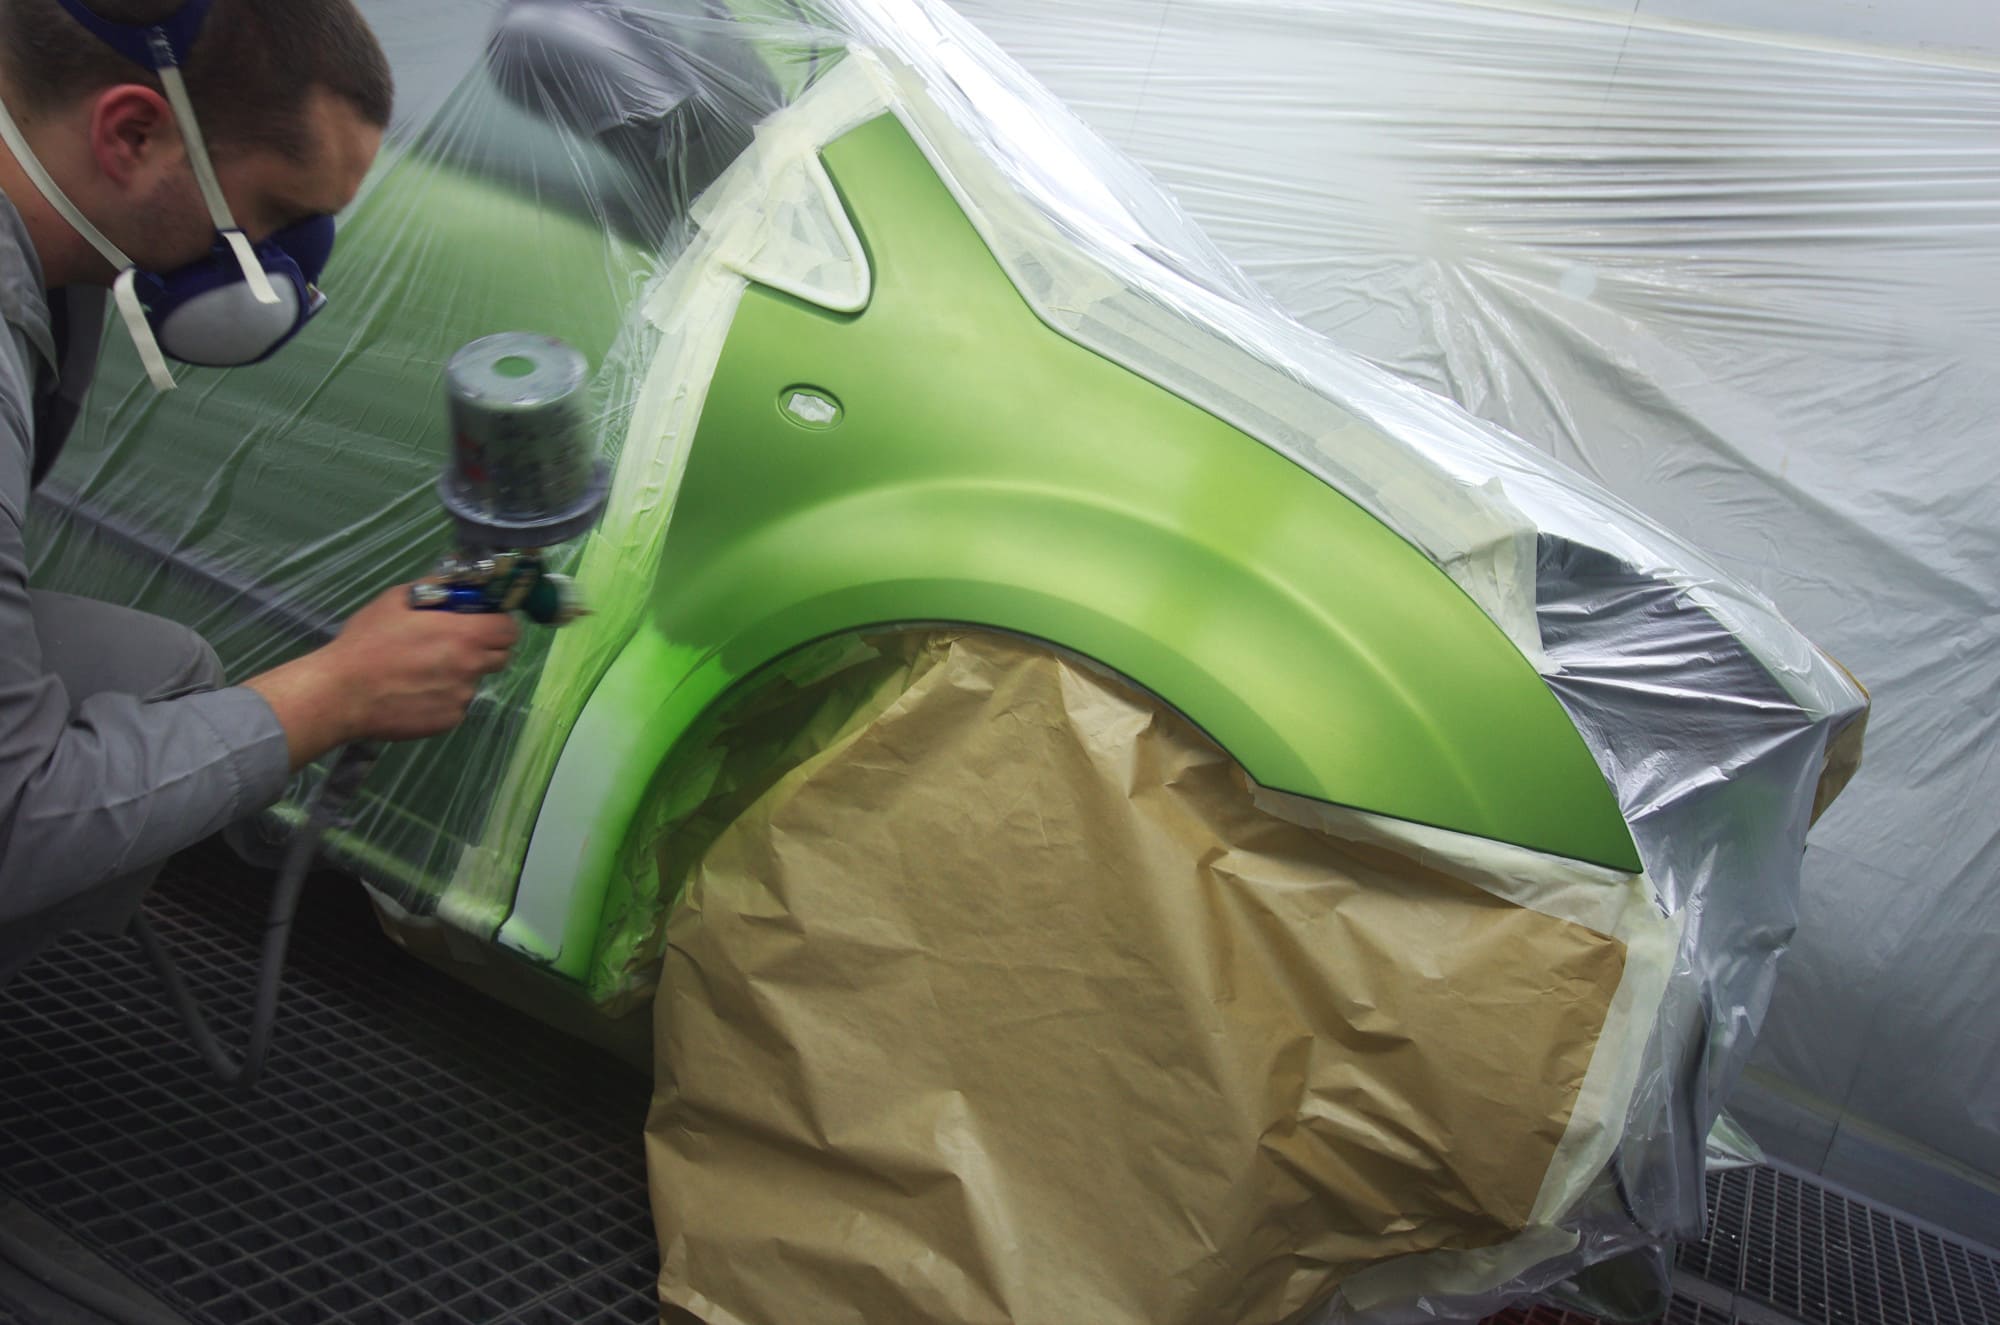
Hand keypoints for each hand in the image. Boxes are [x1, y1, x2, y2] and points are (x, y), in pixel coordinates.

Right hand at [246, 586, 520, 768]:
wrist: (341, 694)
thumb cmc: (367, 642)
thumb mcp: (396, 600)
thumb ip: (433, 588)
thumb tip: (456, 580)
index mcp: (465, 635)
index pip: (510, 630)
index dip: (499, 624)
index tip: (482, 622)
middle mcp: (471, 668)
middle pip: (500, 656)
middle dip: (485, 647)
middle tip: (455, 644)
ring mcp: (462, 698)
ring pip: (475, 681)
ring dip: (460, 674)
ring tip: (422, 671)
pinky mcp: (449, 721)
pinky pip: (456, 704)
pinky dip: (444, 697)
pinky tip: (415, 692)